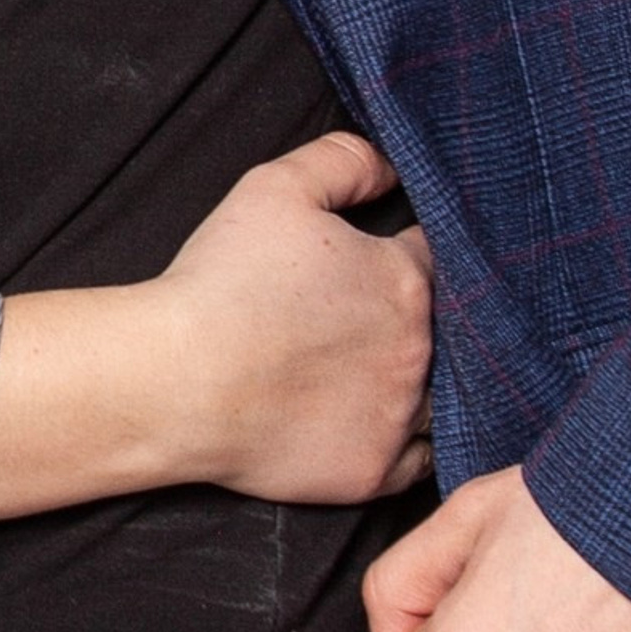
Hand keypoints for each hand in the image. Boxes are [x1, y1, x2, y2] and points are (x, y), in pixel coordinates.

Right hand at [0, 131, 433, 524]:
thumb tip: (392, 168)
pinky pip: (421, 460)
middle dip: (428, 319)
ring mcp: (400, 416)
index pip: (436, 256)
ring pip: (446, 398)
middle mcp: (419, 350)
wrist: (179, 381)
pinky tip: (390, 428)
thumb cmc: (222, 281)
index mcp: (405, 280)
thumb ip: (344, 160)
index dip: (413, 250)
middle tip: (381, 320)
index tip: (386, 258)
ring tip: (395, 375)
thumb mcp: (275, 188)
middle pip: (452, 329)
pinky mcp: (374, 471)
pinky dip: (413, 444)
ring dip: (431, 383)